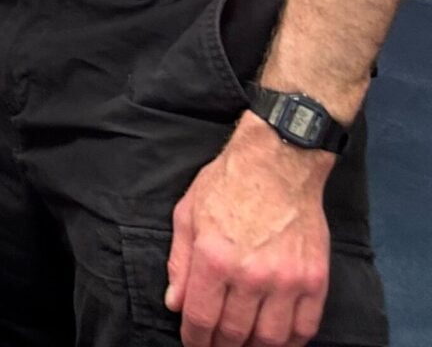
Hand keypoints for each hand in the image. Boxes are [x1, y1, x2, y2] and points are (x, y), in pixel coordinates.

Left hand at [166, 116, 333, 346]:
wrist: (278, 163)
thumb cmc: (227, 184)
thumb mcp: (187, 215)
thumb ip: (179, 263)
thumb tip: (175, 304)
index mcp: (213, 257)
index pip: (201, 317)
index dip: (194, 338)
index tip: (193, 343)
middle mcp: (250, 274)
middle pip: (234, 332)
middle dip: (220, 346)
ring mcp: (287, 280)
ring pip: (270, 338)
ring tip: (242, 346)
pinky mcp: (315, 280)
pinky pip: (305, 327)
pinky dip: (290, 342)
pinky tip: (277, 341)